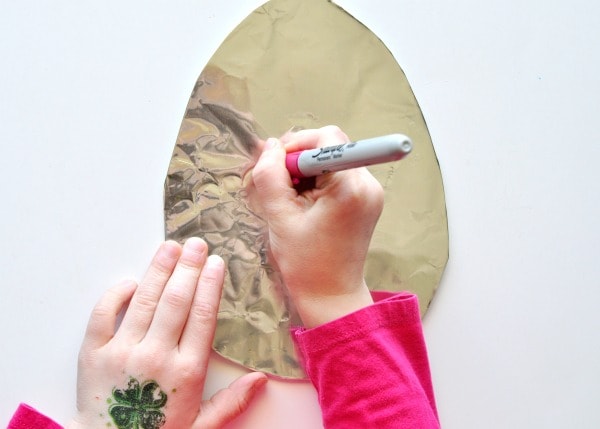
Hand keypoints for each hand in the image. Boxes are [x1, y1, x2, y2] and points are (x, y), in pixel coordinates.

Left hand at [67, 238, 266, 428]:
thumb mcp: (200, 426)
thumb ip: (231, 402)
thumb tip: (261, 379)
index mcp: (186, 372)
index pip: (202, 316)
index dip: (210, 285)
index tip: (216, 263)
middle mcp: (155, 356)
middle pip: (176, 300)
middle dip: (189, 268)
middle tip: (197, 244)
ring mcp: (122, 352)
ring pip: (144, 300)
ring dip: (159, 270)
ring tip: (170, 248)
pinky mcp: (93, 353)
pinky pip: (103, 314)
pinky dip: (117, 294)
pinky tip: (132, 280)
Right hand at [251, 126, 383, 327]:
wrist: (331, 295)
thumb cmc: (306, 263)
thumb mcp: (279, 217)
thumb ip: (270, 175)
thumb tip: (270, 146)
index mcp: (350, 187)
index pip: (326, 138)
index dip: (296, 146)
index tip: (278, 169)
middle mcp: (368, 185)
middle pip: (329, 146)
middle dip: (299, 161)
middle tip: (279, 187)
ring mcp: (370, 192)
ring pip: (331, 160)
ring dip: (306, 173)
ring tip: (291, 200)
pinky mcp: (366, 200)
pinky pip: (338, 175)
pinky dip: (318, 182)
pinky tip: (304, 204)